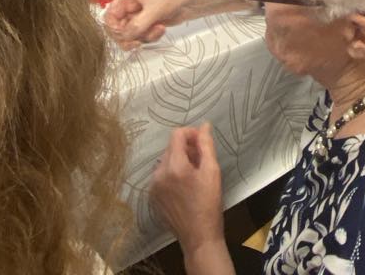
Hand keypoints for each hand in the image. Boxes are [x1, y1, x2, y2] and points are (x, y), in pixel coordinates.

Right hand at [104, 0, 248, 48]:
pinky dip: (150, 36)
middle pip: (119, 27)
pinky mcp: (150, 23)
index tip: (124, 34)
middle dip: (130, 34)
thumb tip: (125, 36)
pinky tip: (161, 29)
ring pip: (131, 34)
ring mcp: (142, 15)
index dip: (114, 27)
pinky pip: (142, 36)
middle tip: (138, 39)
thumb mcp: (154, 10)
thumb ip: (137, 25)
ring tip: (157, 29)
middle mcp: (133, 4)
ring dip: (143, 36)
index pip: (110, 14)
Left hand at [152, 124, 225, 255]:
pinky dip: (171, 174)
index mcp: (174, 166)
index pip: (177, 135)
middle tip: (201, 161)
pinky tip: (184, 187)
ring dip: (179, 161)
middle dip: (186, 148)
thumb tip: (204, 125)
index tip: (202, 144)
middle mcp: (158, 174)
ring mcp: (153, 187)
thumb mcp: (212, 172)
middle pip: (171, 147)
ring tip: (194, 176)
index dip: (191, 134)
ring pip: (165, 161)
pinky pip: (161, 175)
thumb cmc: (209, 204)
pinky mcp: (152, 197)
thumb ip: (206, 145)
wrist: (198, 238)